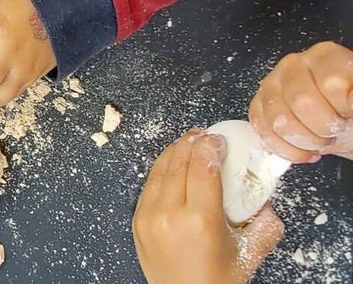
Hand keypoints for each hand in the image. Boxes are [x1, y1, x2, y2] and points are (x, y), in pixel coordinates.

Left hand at [133, 130, 283, 283]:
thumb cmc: (215, 281)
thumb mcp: (249, 255)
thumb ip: (266, 224)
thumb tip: (266, 198)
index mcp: (200, 220)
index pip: (202, 166)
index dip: (210, 146)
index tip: (218, 139)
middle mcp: (169, 214)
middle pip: (179, 162)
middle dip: (192, 142)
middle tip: (203, 134)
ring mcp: (148, 217)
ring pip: (160, 169)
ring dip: (174, 151)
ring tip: (187, 141)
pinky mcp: (137, 220)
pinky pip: (148, 184)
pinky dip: (161, 168)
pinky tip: (171, 162)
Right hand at [249, 41, 352, 162]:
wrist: (338, 119)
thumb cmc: (348, 107)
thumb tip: (350, 99)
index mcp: (323, 56)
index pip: (332, 84)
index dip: (343, 108)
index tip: (349, 113)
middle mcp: (293, 66)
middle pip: (301, 102)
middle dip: (323, 127)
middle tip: (334, 130)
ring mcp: (270, 85)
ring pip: (279, 120)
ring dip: (304, 140)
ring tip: (319, 139)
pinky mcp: (258, 106)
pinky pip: (263, 131)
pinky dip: (287, 149)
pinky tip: (304, 148)